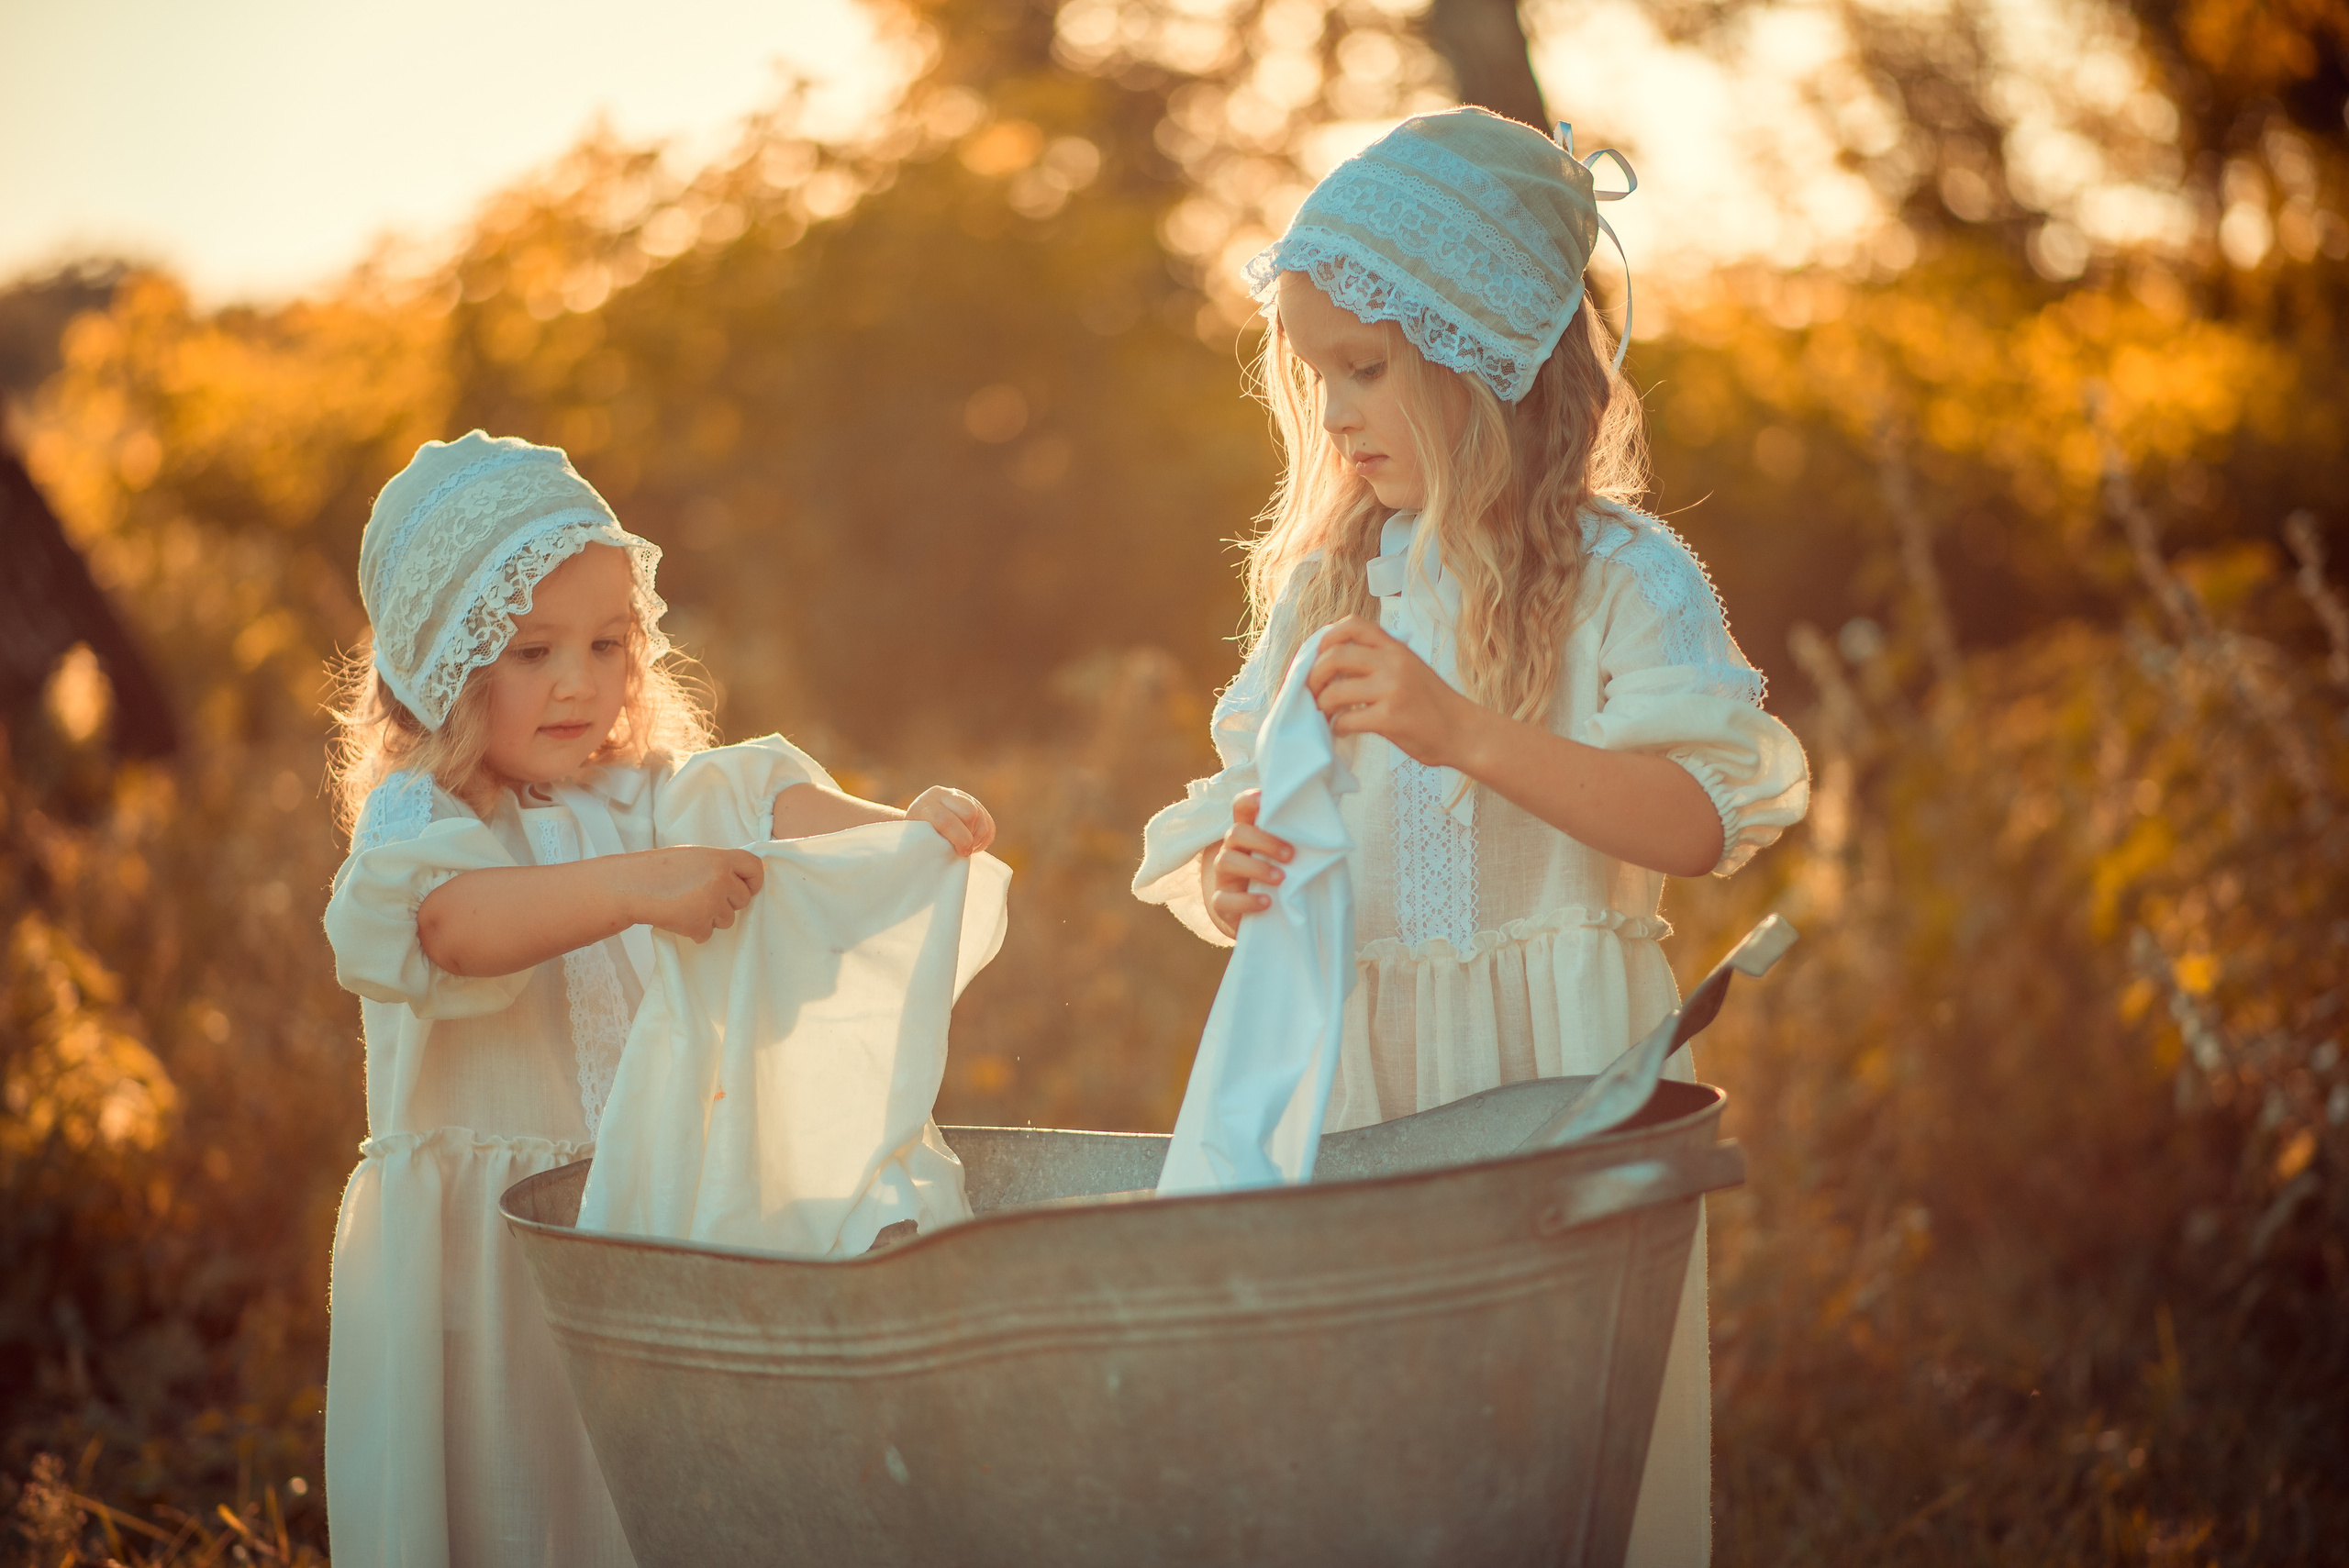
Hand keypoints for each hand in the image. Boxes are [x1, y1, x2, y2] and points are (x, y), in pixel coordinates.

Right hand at [613, 846, 763, 941]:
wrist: (631, 886)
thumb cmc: (659, 869)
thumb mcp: (694, 856)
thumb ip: (718, 866)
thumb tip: (740, 879)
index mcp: (720, 859)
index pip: (755, 868)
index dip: (754, 881)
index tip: (748, 887)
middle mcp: (721, 880)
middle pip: (743, 900)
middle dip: (728, 903)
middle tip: (703, 897)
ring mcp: (711, 903)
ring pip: (727, 920)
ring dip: (711, 917)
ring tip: (686, 905)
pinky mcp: (698, 924)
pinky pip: (707, 934)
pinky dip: (694, 930)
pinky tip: (678, 917)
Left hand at [909, 786, 994, 856]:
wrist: (919, 827)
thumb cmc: (917, 840)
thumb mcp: (917, 841)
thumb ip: (929, 844)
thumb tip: (946, 854)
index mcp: (925, 805)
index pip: (946, 819)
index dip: (958, 838)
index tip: (961, 852)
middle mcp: (943, 795)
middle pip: (969, 812)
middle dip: (970, 836)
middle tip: (964, 851)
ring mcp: (960, 797)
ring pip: (981, 817)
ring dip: (978, 838)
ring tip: (967, 849)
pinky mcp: (974, 804)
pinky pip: (989, 823)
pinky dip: (985, 838)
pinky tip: (974, 845)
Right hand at [1201, 789, 1293, 937]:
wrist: (1260, 919)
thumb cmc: (1281, 879)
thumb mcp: (1289, 858)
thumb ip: (1300, 841)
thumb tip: (1330, 824)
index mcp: (1250, 834)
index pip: (1242, 807)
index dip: (1250, 800)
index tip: (1266, 800)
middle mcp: (1232, 850)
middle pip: (1235, 832)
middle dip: (1263, 840)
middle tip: (1290, 855)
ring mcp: (1223, 876)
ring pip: (1225, 861)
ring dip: (1256, 868)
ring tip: (1280, 878)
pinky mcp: (1221, 903)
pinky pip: (1223, 899)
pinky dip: (1246, 901)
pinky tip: (1267, 903)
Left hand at [1306, 614, 1482, 766]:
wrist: (1464, 731)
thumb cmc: (1433, 704)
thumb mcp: (1409, 668)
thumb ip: (1379, 660)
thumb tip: (1332, 662)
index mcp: (1396, 648)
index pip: (1352, 625)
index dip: (1326, 638)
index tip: (1317, 658)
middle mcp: (1393, 663)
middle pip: (1334, 656)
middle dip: (1314, 675)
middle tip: (1312, 692)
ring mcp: (1392, 690)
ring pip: (1335, 690)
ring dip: (1321, 704)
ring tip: (1325, 714)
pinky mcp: (1391, 718)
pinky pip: (1346, 720)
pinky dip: (1336, 727)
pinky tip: (1341, 730)